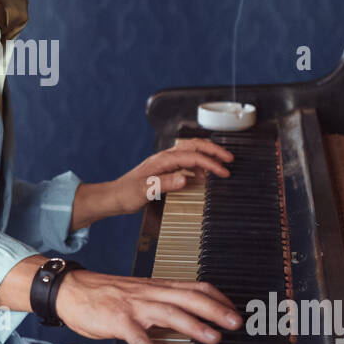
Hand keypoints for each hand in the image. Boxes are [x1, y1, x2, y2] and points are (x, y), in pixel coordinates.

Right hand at [54, 269, 242, 343]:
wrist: (70, 289)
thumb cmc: (104, 295)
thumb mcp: (137, 294)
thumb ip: (160, 304)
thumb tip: (185, 320)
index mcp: (156, 288)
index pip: (195, 286)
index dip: (218, 298)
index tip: (235, 311)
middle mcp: (150, 293)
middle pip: (190, 297)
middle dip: (216, 309)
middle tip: (237, 323)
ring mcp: (135, 306)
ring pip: (171, 312)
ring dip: (195, 325)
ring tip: (214, 338)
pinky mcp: (118, 319)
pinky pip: (138, 337)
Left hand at [105, 139, 232, 217]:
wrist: (113, 197)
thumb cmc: (126, 194)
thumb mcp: (145, 191)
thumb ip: (165, 184)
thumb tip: (185, 179)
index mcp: (162, 160)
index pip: (192, 157)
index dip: (210, 163)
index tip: (224, 171)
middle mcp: (164, 158)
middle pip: (194, 146)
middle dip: (214, 151)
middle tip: (229, 159)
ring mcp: (164, 162)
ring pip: (191, 151)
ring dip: (208, 155)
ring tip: (222, 163)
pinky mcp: (164, 169)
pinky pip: (186, 161)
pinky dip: (199, 164)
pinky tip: (204, 174)